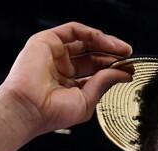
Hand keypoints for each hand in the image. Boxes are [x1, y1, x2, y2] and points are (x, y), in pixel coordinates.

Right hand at [0, 22, 132, 136]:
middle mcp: (60, 68)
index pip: (94, 72)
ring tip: (122, 50)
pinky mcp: (46, 41)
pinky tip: (107, 43)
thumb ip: (104, 83)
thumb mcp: (86, 100)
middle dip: (112, 55)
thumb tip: (123, 74)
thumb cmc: (50, 113)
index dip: (112, 69)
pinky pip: (73, 30)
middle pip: (91, 55)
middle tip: (128, 58)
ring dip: (105, 43)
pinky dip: (92, 34)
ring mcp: (53, 54)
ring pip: (84, 41)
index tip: (128, 70)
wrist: (28, 109)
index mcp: (67, 85)